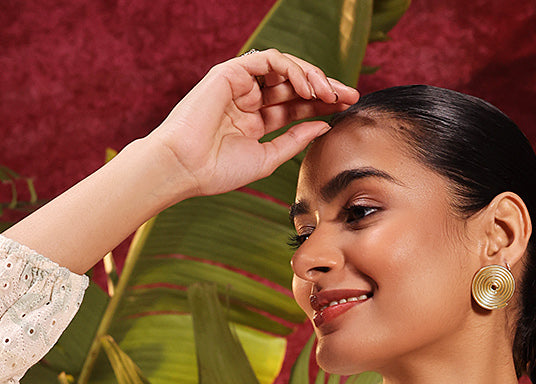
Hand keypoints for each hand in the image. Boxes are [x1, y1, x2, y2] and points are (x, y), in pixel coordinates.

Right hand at [154, 49, 357, 198]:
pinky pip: (269, 61)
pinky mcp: (231, 72)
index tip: (347, 109)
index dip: (322, 105)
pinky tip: (307, 87)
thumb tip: (324, 125)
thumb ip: (294, 140)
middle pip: (295, 85)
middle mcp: (249, 99)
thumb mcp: (267, 158)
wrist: (185, 167)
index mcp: (255, 120)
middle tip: (350, 95)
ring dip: (312, 77)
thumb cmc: (218, 171)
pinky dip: (292, 69)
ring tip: (330, 93)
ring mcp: (240, 84)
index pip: (296, 106)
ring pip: (285, 69)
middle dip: (325, 87)